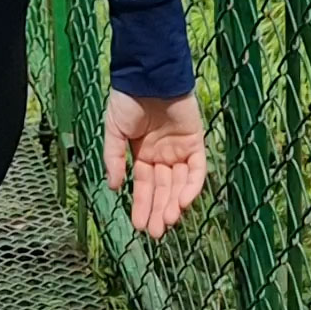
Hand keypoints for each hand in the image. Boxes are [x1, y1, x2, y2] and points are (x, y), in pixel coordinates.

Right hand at [104, 88, 206, 238]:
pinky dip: (191, 188)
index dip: (142, 206)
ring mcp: (180, 150)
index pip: (144, 186)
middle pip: (163, 190)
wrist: (147, 76)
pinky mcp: (196, 143)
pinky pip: (197, 171)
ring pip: (179, 185)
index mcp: (142, 153)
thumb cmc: (127, 100)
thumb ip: (114, 158)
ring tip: (167, 222)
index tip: (138, 226)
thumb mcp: (113, 130)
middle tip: (155, 233)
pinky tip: (181, 203)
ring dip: (174, 204)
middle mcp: (162, 155)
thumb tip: (114, 188)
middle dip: (158, 211)